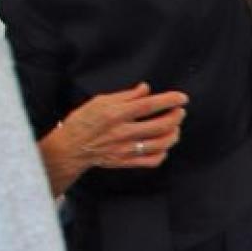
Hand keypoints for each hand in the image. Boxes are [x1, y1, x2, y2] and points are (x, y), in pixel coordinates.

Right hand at [54, 83, 188, 171]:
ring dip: (174, 135)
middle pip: (160, 125)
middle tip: (180, 111)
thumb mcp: (100, 101)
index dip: (169, 101)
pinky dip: (163, 153)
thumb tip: (146, 88)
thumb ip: (126, 95)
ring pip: (160, 144)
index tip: (182, 98)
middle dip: (176, 117)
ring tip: (175, 128)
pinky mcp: (126, 162)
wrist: (70, 148)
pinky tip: (163, 146)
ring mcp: (125, 149)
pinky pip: (152, 161)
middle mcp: (123, 132)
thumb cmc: (83, 121)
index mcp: (116, 114)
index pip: (149, 105)